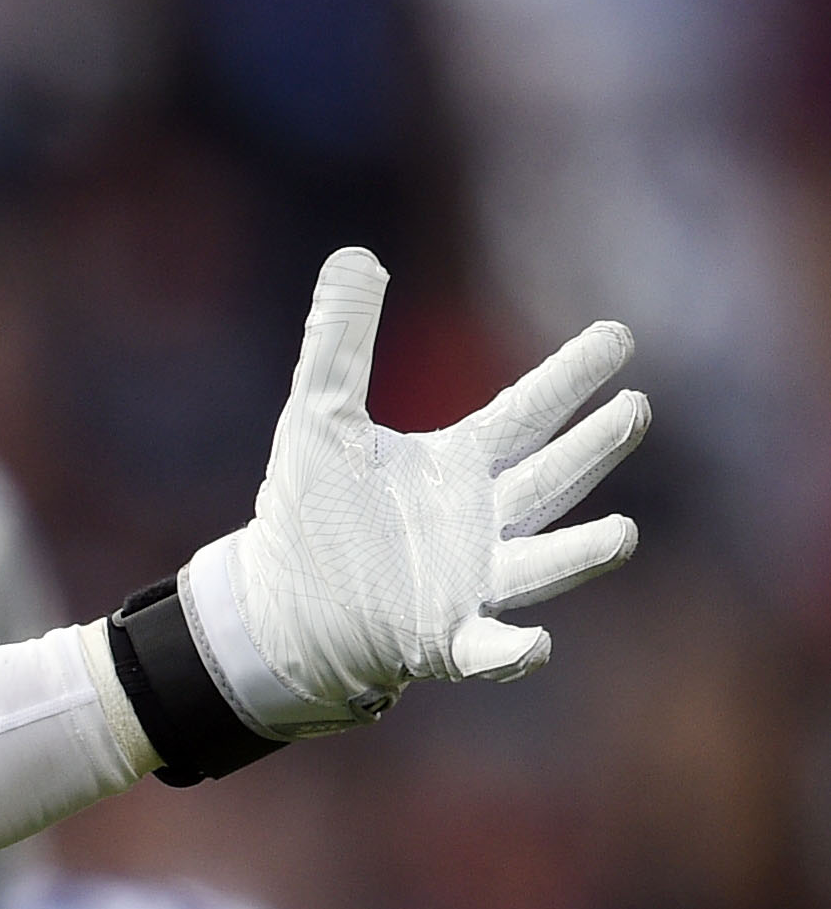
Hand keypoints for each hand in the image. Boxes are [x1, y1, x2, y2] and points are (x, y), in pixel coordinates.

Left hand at [180, 250, 644, 733]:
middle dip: (592, 448)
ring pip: (542, 563)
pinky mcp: (442, 638)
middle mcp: (480, 520)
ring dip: (582, 552)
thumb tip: (353, 257)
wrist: (273, 607)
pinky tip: (532, 647)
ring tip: (624, 534)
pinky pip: (488, 647)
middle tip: (635, 408)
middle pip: (551, 478)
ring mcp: (471, 581)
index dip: (571, 376)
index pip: (528, 412)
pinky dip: (511, 652)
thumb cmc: (306, 516)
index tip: (618, 336)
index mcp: (459, 466)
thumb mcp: (319, 417)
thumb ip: (339, 343)